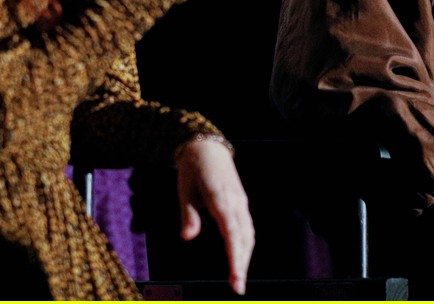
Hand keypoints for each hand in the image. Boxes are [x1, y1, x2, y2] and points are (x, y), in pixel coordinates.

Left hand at [175, 139, 254, 294]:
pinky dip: (246, 244)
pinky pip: (247, 226)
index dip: (235, 258)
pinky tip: (241, 256)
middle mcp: (236, 202)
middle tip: (238, 287)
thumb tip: (187, 237)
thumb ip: (188, 214)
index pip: (232, 234)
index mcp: (221, 199)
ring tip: (239, 277)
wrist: (206, 146)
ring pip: (249, 234)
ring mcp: (241, 201)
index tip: (235, 278)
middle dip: (243, 264)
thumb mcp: (184, 189)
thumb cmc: (193, 168)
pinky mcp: (241, 202)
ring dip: (246, 256)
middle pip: (245, 238)